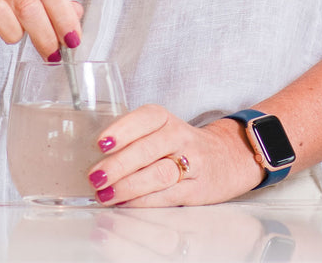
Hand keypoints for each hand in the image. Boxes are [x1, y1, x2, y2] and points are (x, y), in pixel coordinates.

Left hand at [86, 105, 263, 206]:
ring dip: (128, 186)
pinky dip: (143, 201)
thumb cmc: (179, 143)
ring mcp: (191, 163)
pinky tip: (125, 203)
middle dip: (118, 165)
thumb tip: (95, 157)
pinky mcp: (196, 189)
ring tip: (105, 194)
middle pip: (147, 150)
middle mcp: (179, 136)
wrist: (226, 157)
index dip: (122, 130)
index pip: (144, 119)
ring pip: (158, 174)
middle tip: (95, 177)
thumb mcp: (159, 129)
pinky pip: (167, 196)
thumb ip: (132, 138)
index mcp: (164, 118)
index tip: (100, 143)